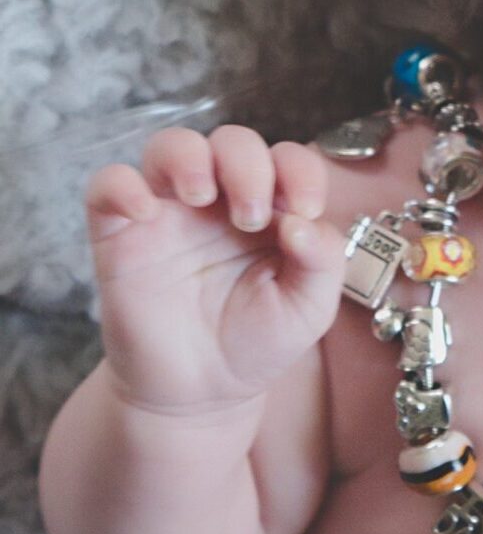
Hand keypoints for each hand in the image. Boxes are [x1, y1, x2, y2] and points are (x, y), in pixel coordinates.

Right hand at [84, 125, 345, 418]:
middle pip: (232, 142)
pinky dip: (121, 185)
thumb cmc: (259, 339)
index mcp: (273, 207)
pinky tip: (145, 212)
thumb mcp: (310, 306)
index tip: (305, 210)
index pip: (288, 159)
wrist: (202, 391)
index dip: (301, 172)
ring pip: (170, 146)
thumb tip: (302, 220)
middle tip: (252, 218)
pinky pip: (107, 186)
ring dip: (190, 157)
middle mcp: (222, 199)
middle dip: (248, 165)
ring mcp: (170, 212)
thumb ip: (323, 259)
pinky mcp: (122, 234)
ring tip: (202, 196)